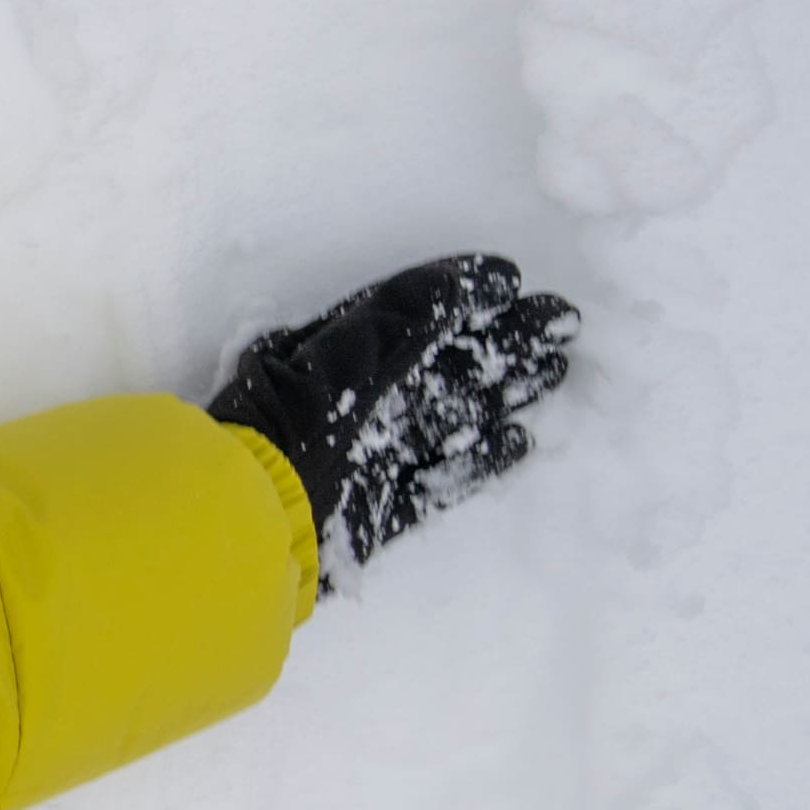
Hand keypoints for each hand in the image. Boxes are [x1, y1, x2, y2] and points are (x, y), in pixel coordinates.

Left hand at [206, 253, 577, 585]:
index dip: (458, 296)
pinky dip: (477, 461)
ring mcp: (360, 463)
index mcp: (324, 363)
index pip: (403, 319)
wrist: (246, 529)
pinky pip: (435, 484)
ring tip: (556, 369)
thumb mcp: (339, 364)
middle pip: (435, 367)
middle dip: (499, 343)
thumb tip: (467, 281)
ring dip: (499, 392)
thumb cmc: (285, 436)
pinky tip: (520, 438)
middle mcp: (344, 409)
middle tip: (563, 321)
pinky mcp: (371, 517)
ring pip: (444, 420)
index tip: (513, 280)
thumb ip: (403, 318)